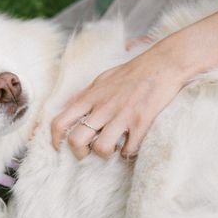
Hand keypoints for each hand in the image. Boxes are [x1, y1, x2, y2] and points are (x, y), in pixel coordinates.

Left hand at [50, 43, 186, 159]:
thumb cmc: (131, 72)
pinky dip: (128, 152)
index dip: (55, 139)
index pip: (59, 122)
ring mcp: (122, 116)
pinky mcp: (141, 122)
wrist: (163, 64)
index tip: (60, 147)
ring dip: (105, 154)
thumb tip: (68, 107)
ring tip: (112, 147)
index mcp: (90, 97)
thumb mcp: (101, 79)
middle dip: (79, 153)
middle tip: (89, 152)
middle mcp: (102, 108)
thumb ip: (85, 95)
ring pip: (101, 148)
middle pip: (76, 141)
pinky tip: (131, 145)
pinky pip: (129, 149)